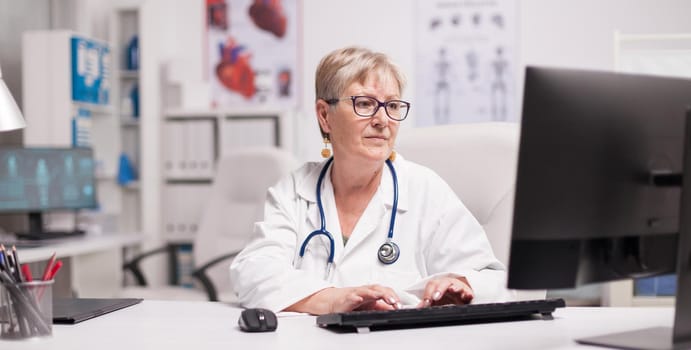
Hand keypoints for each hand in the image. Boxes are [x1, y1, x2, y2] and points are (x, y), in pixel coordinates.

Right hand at [285, 285, 401, 314]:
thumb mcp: (370, 305)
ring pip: (366, 291)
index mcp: (372, 292)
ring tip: (380, 296)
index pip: (386, 291)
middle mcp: (365, 291)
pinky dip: (355, 298)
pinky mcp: (346, 299)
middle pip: (378, 288)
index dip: (393, 297)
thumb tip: (395, 310)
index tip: (399, 305)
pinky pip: (351, 297)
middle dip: (387, 294)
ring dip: (374, 293)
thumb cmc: (351, 301)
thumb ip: (382, 307)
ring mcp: (356, 294)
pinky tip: (359, 299)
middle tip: (394, 302)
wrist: (333, 300)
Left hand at [416, 276, 473, 307]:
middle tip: (435, 297)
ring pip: (456, 286)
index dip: (428, 293)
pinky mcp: (467, 293)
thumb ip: (427, 302)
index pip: (432, 285)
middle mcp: (448, 284)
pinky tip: (468, 296)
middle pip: (443, 284)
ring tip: (452, 289)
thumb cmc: (445, 295)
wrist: (458, 291)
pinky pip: (468, 293)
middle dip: (439, 290)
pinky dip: (468, 294)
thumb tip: (418, 308)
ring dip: (454, 288)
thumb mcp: (435, 299)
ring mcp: (458, 288)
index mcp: (438, 284)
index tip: (426, 303)